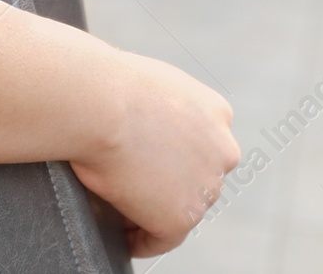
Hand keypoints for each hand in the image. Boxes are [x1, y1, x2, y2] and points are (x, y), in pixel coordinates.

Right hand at [69, 55, 240, 256]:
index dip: (176, 155)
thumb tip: (137, 121)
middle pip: (199, 177)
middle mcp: (222, 150)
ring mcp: (206, 186)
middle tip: (135, 188)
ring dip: (157, 210)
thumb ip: (160, 105)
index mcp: (216, 111)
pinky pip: (162, 238)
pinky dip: (143, 241)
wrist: (100, 103)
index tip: (153, 162)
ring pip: (183, 207)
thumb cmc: (108, 84)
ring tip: (123, 214)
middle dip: (172, 184)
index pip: (203, 143)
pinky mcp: (181, 217)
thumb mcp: (149, 82)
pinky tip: (124, 238)